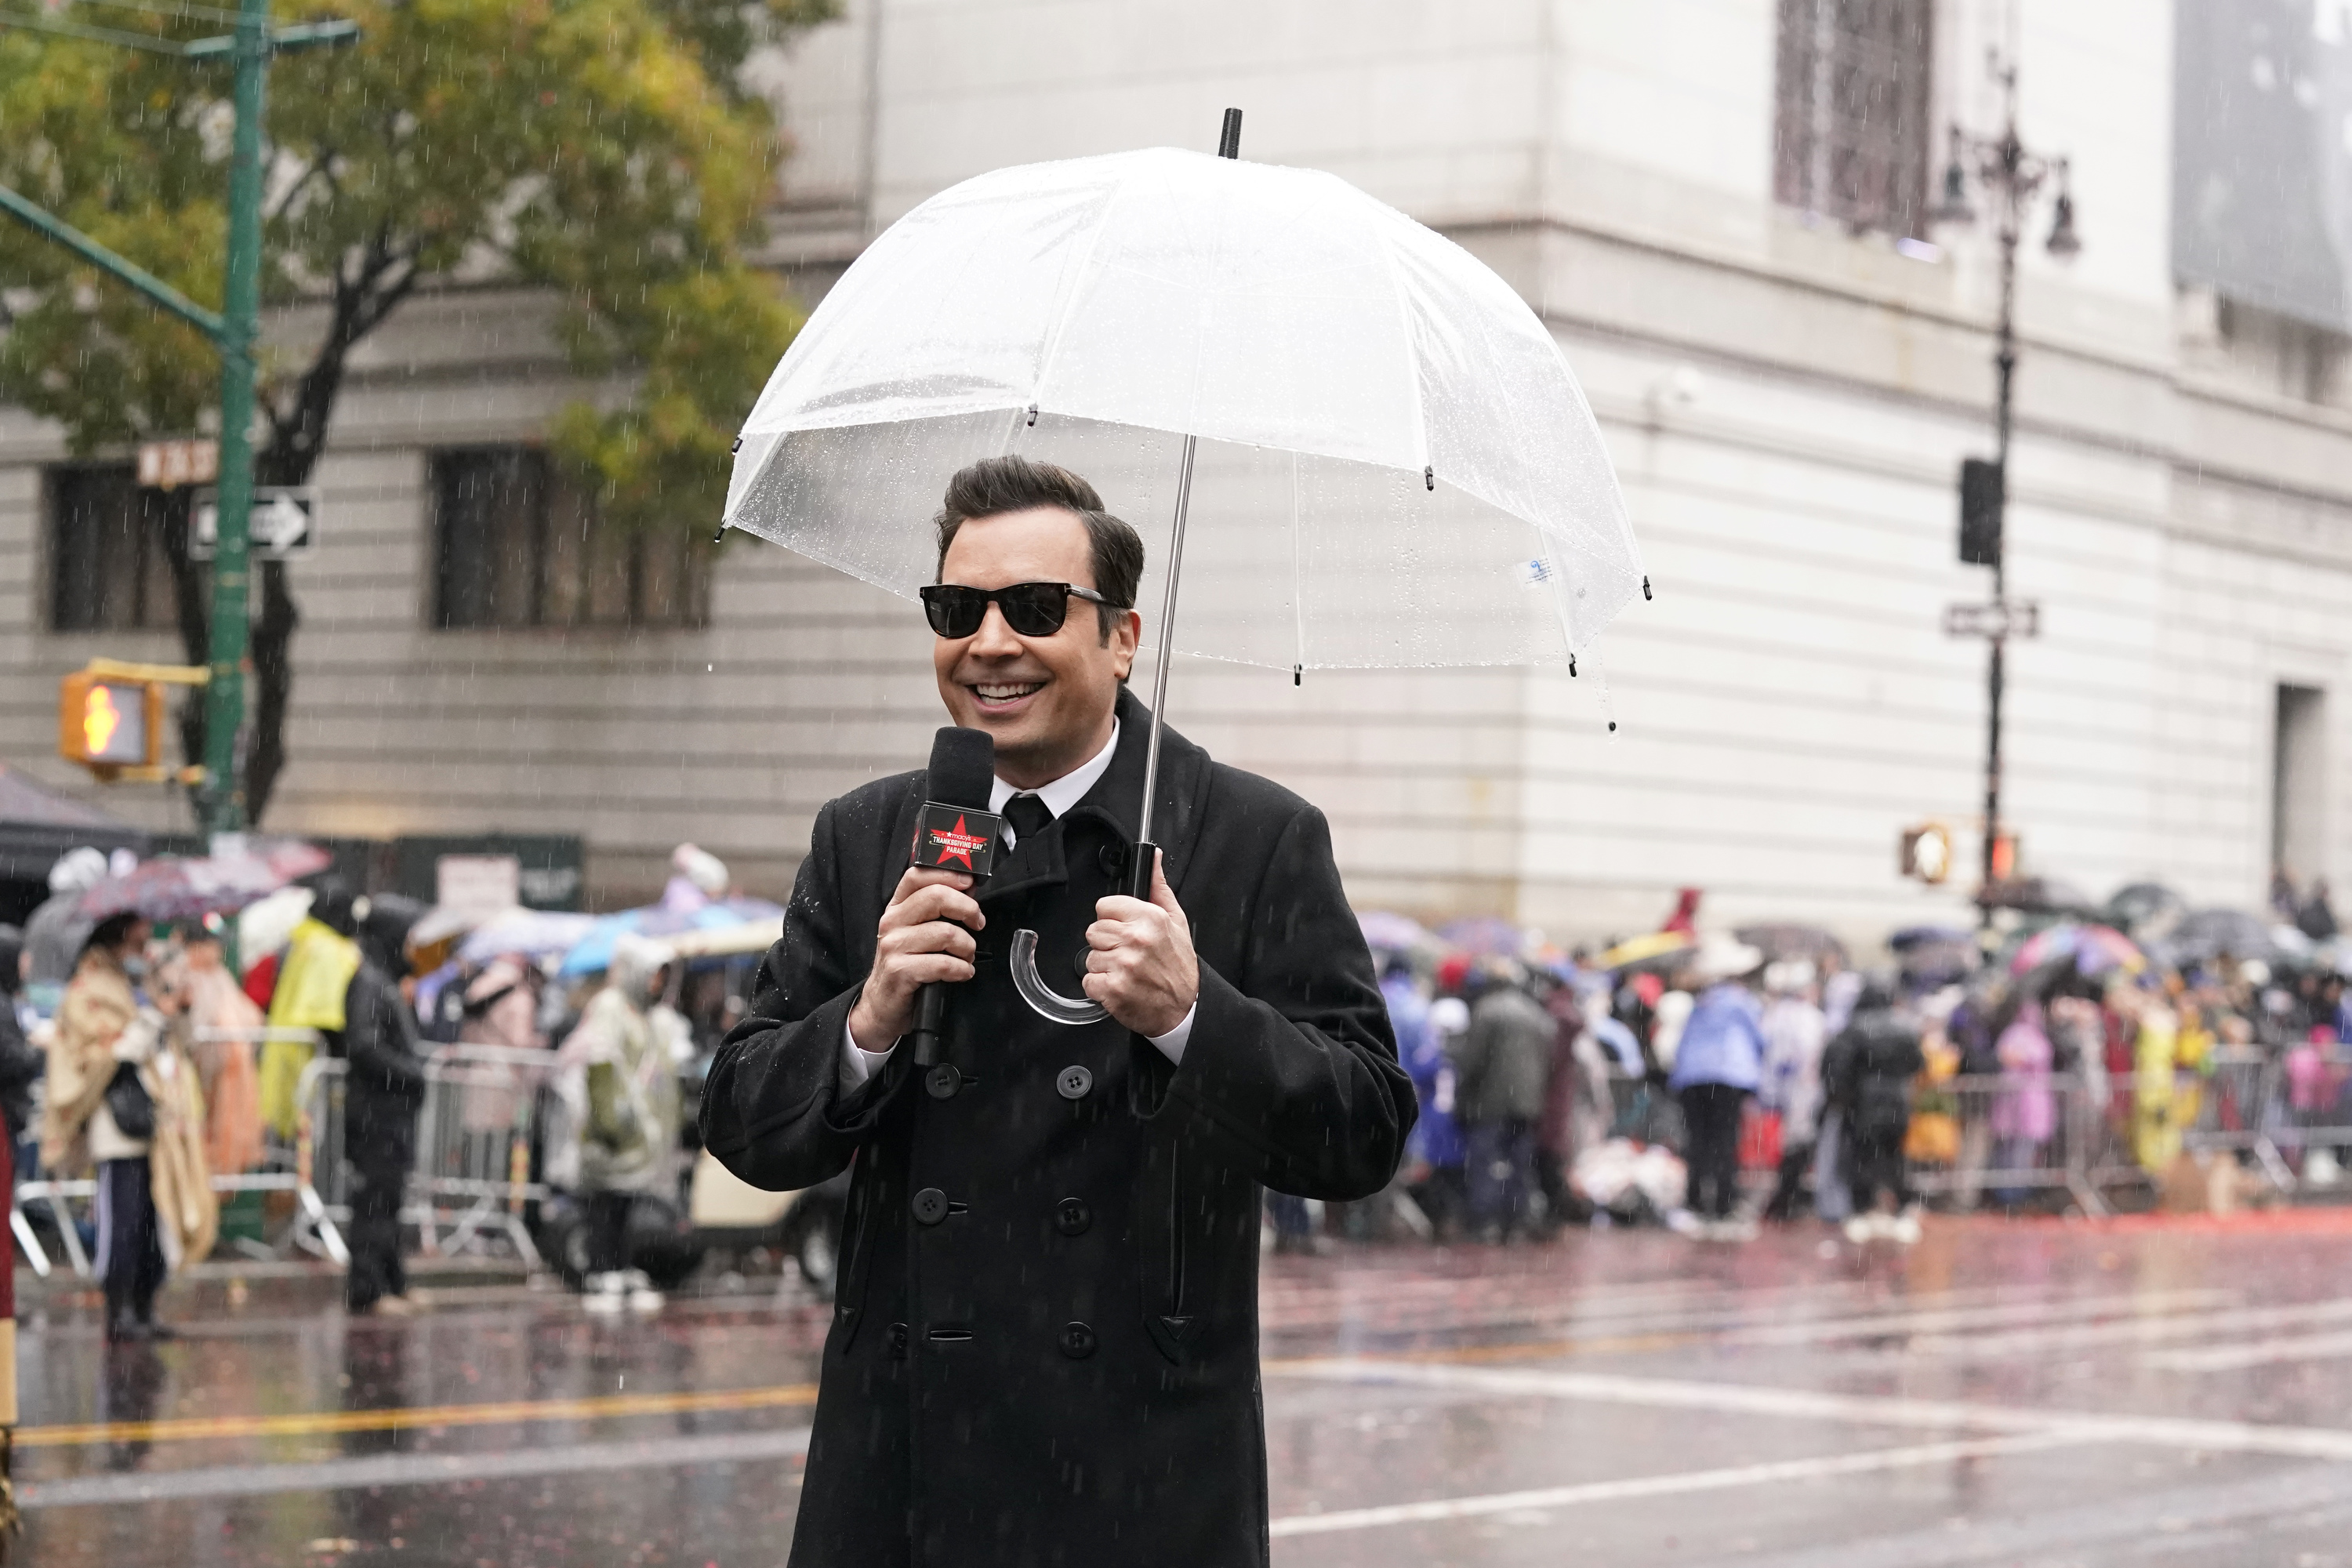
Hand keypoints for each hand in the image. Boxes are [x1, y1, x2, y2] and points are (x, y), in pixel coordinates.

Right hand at [848, 865, 983, 1052]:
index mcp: (897, 907)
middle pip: (936, 897)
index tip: (969, 882)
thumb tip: (968, 890)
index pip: (917, 875)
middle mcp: (892, 922)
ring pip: (945, 932)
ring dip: (967, 947)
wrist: (882, 1006)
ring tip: (966, 957)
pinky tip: (962, 973)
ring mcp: (894, 946)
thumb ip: (937, 910)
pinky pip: (943, 964)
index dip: (947, 874)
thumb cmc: (905, 966)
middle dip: (967, 909)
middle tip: (977, 923)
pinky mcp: (900, 971)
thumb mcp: (915, 932)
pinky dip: (961, 970)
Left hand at [1083, 852, 1196, 1038]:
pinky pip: (1088, 982)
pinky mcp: (1113, 990)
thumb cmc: (1179, 966)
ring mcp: (1123, 966)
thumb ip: (1158, 887)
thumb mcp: (1176, 921)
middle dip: (1107, 943)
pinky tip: (1120, 986)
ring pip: (1090, 957)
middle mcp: (1135, 940)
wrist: (1185, 1008)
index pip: (1104, 906)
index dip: (1113, 919)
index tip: (1125, 930)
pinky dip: (1100, 988)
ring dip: (1104, 967)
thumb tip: (1153, 857)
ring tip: (1127, 972)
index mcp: (1150, 918)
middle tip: (1128, 954)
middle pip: (1094, 931)